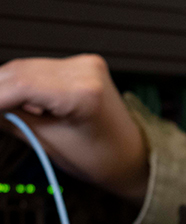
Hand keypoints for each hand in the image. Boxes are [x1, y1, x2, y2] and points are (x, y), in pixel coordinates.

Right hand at [0, 54, 148, 201]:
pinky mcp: (82, 65)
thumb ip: (13, 120)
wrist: (135, 157)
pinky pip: (39, 70)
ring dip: (5, 87)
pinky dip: (22, 85)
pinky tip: (17, 104)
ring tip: (5, 113)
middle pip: (17, 71)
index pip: (18, 85)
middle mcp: (86, 70)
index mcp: (83, 92)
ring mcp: (85, 64)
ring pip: (24, 68)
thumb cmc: (105, 159)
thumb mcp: (50, 144)